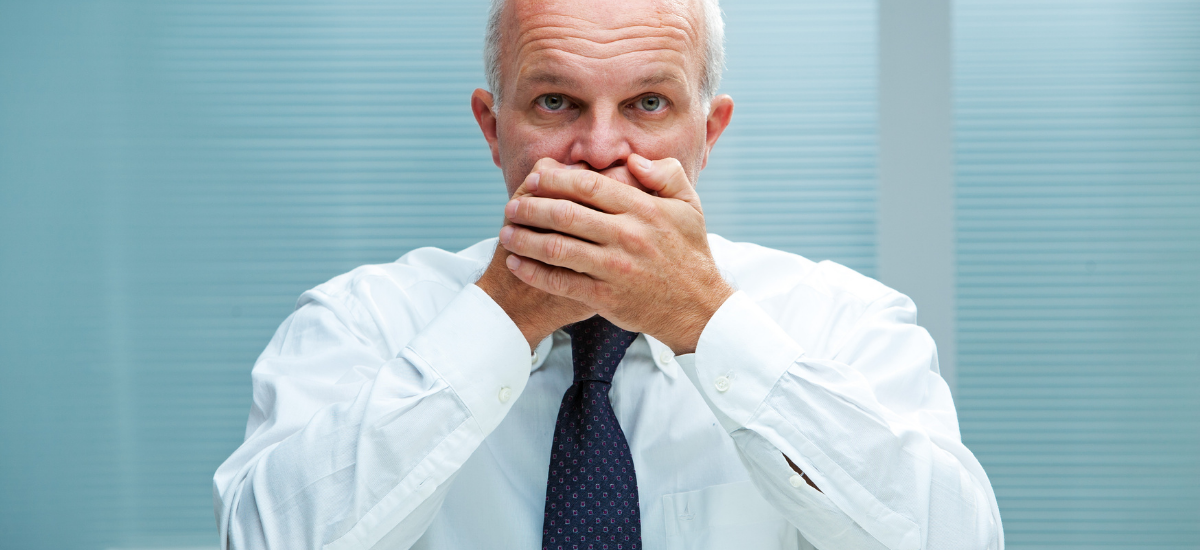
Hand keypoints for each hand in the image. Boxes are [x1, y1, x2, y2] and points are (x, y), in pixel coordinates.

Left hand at [498, 154, 734, 353]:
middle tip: (511, 206)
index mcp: (644, 209)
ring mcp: (615, 269)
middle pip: (565, 215)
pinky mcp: (606, 298)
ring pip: (557, 248)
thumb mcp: (689, 206)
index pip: (589, 186)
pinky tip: (517, 264)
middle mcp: (627, 236)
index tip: (534, 178)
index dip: (556, 180)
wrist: (698, 307)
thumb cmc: (690, 253)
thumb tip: (632, 160)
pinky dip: (534, 272)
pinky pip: (561, 282)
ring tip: (505, 233)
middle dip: (531, 207)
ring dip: (525, 239)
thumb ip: (665, 174)